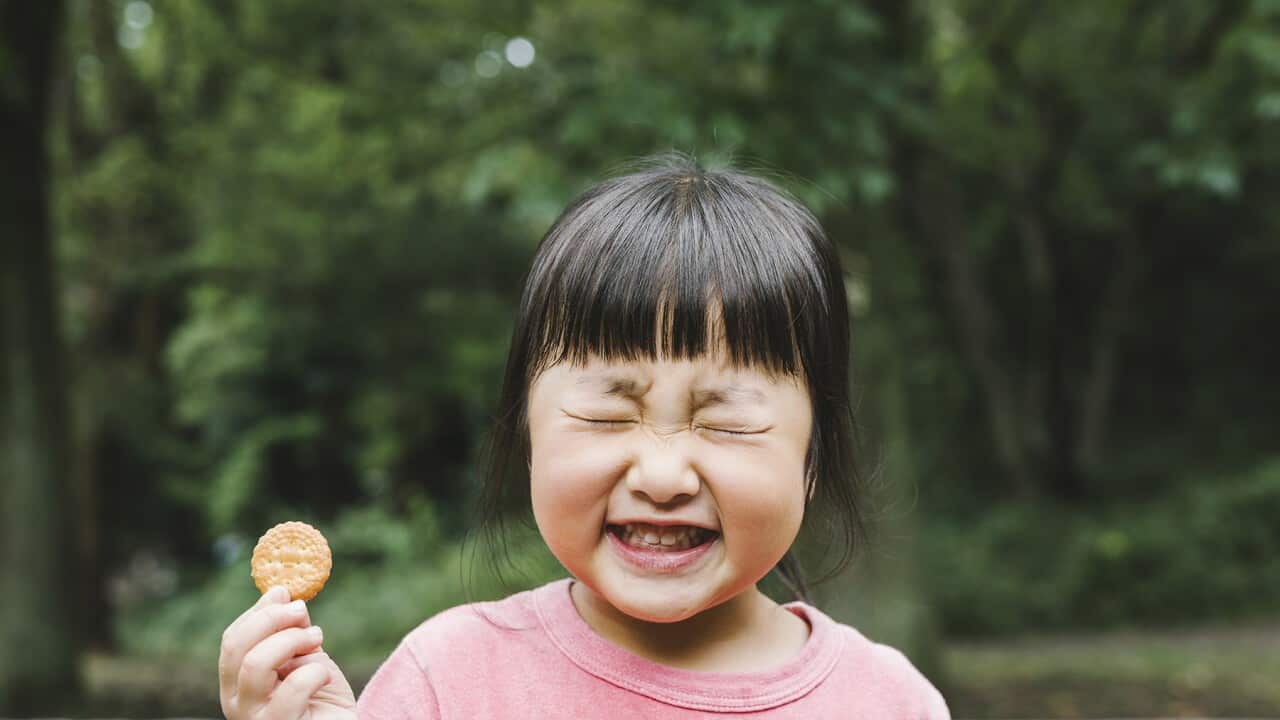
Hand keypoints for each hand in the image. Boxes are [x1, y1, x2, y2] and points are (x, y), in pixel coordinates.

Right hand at [219, 586, 356, 718]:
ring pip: (256, 663)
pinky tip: (326, 675)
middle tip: (301, 610)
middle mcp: (237, 702)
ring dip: (291, 640)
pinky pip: (292, 689)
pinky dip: (314, 671)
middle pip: (236, 648)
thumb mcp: (306, 656)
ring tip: (317, 638)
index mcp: (238, 683)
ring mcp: (255, 718)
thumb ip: (292, 631)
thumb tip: (282, 595)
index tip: (284, 593)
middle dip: (271, 619)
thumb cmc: (323, 698)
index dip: (258, 612)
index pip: (232, 640)